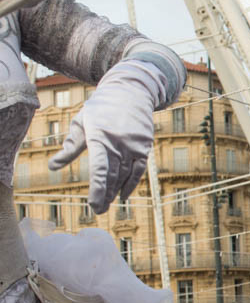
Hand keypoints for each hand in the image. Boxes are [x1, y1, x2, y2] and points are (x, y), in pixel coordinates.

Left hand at [48, 58, 166, 214]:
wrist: (130, 91)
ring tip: (106, 204)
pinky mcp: (144, 147)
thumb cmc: (101, 108)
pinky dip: (131, 184)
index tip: (92, 203)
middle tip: (97, 210)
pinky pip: (138, 170)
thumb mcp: (82, 122)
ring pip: (125, 175)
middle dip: (104, 195)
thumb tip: (53, 167)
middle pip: (112, 176)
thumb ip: (70, 147)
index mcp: (100, 136)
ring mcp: (134, 146)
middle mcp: (119, 143)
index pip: (100, 168)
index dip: (97, 188)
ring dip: (115, 191)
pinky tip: (123, 195)